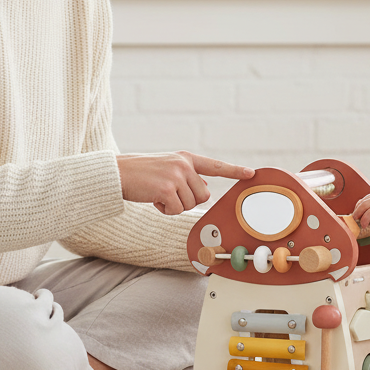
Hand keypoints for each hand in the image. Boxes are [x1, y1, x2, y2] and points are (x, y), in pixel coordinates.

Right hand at [116, 151, 253, 215]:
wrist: (117, 173)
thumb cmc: (141, 174)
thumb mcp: (167, 168)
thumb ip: (187, 176)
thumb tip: (204, 188)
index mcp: (186, 159)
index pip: (215, 165)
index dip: (234, 170)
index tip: (251, 173)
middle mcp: (184, 165)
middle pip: (203, 195)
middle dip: (187, 201)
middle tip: (168, 194)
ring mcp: (176, 175)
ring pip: (190, 205)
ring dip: (174, 206)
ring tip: (157, 194)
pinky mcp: (167, 188)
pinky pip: (176, 211)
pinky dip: (165, 210)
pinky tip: (153, 199)